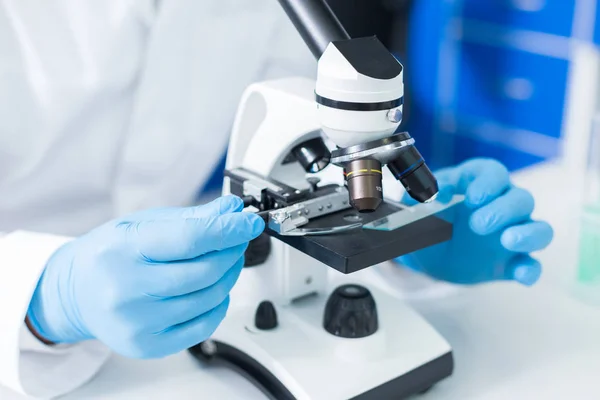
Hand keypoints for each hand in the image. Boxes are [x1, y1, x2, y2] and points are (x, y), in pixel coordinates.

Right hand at [27, 196, 263, 357]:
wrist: (76, 292)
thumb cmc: (109, 254)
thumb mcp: (143, 224)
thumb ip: (192, 218)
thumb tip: (232, 210)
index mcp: (123, 250)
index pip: (190, 238)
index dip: (229, 229)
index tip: (250, 222)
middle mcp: (126, 289)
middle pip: (204, 271)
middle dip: (232, 251)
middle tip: (238, 238)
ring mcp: (137, 322)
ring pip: (209, 298)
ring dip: (229, 275)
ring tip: (225, 260)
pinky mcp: (149, 345)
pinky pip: (204, 326)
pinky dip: (219, 304)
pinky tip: (214, 289)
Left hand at [396, 158, 552, 285]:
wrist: (426, 252)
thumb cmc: (426, 218)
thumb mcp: (416, 207)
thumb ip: (423, 199)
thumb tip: (436, 196)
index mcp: (478, 183)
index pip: (495, 173)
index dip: (489, 183)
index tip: (474, 198)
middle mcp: (502, 204)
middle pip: (521, 200)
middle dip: (503, 210)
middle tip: (478, 225)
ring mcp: (511, 233)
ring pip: (539, 229)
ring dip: (529, 234)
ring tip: (508, 241)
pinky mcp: (511, 262)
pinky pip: (531, 264)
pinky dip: (530, 270)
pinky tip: (520, 275)